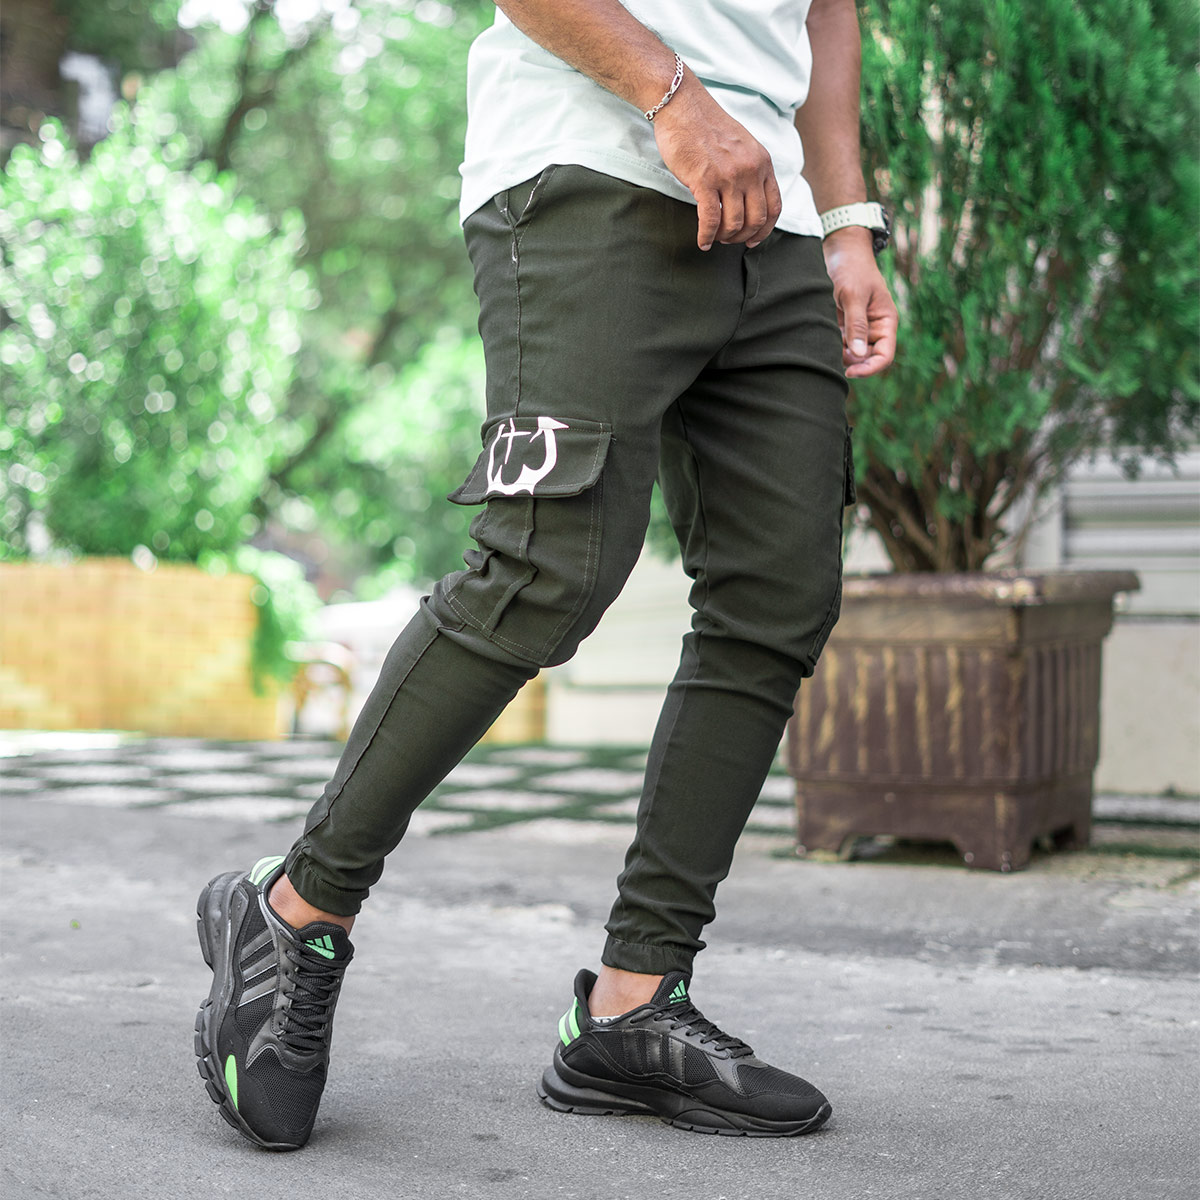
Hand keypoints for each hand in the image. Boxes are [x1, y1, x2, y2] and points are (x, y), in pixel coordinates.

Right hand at [651, 73, 781, 250]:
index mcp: (762, 161)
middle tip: (730, 240)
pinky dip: (707, 236)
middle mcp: (750, 170)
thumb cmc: (706, 126)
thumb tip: (747, 200)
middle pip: (756, 219)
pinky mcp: (704, 181)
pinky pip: (711, 220)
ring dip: (725, 237)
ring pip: (735, 223)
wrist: (682, 106)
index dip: (765, 229)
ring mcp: (728, 176)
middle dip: (743, 236)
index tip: (753, 240)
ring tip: (715, 237)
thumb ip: (749, 169)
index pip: (774, 206)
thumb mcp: (741, 146)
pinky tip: (702, 241)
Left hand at [821, 227, 897, 377]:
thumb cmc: (851, 267)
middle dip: (853, 363)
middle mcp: (874, 327)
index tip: (850, 371)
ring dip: (840, 355)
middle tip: (833, 358)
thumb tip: (859, 355)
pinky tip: (822, 339)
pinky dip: (832, 346)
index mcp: (885, 321)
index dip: (870, 368)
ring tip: (826, 343)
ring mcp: (859, 327)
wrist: (840, 249)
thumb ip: (856, 324)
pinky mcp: (843, 324)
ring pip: (852, 353)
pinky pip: (840, 343)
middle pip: (868, 358)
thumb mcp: (853, 295)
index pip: (885, 355)